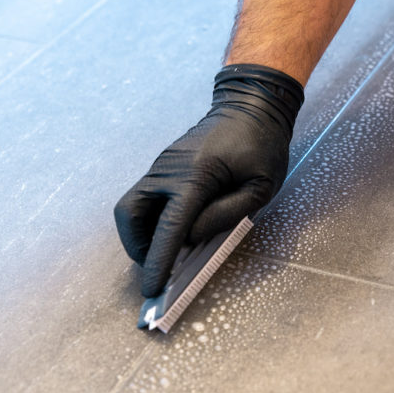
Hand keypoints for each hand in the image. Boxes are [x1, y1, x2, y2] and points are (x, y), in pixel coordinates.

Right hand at [115, 64, 303, 296]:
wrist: (251, 105)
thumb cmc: (263, 145)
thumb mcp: (260, 186)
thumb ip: (228, 214)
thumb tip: (192, 237)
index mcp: (196, 175)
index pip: (170, 226)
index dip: (159, 259)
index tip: (152, 287)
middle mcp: (169, 169)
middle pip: (130, 215)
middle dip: (137, 247)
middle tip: (157, 267)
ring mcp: (162, 165)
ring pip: (131, 206)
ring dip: (140, 234)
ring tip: (164, 251)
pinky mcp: (164, 165)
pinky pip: (145, 196)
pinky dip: (150, 219)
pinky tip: (172, 229)